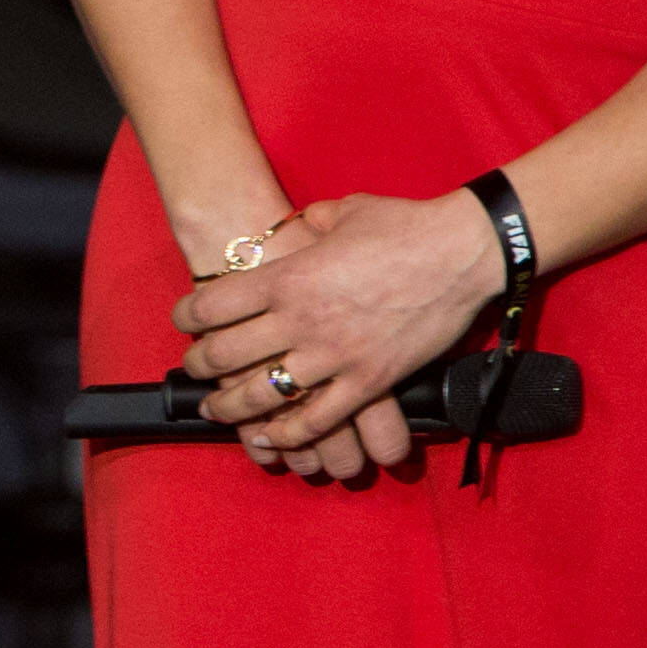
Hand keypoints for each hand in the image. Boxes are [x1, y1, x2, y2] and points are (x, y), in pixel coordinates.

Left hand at [173, 189, 507, 478]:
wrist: (464, 252)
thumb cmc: (404, 225)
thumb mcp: (342, 211)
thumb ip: (309, 224)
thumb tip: (297, 226)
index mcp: (287, 276)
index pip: (212, 304)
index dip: (187, 315)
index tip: (182, 321)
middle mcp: (301, 319)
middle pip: (226, 353)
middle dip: (200, 365)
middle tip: (194, 369)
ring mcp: (335, 354)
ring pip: (263, 393)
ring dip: (231, 406)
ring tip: (216, 410)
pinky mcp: (369, 381)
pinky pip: (318, 419)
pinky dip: (288, 433)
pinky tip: (269, 436)